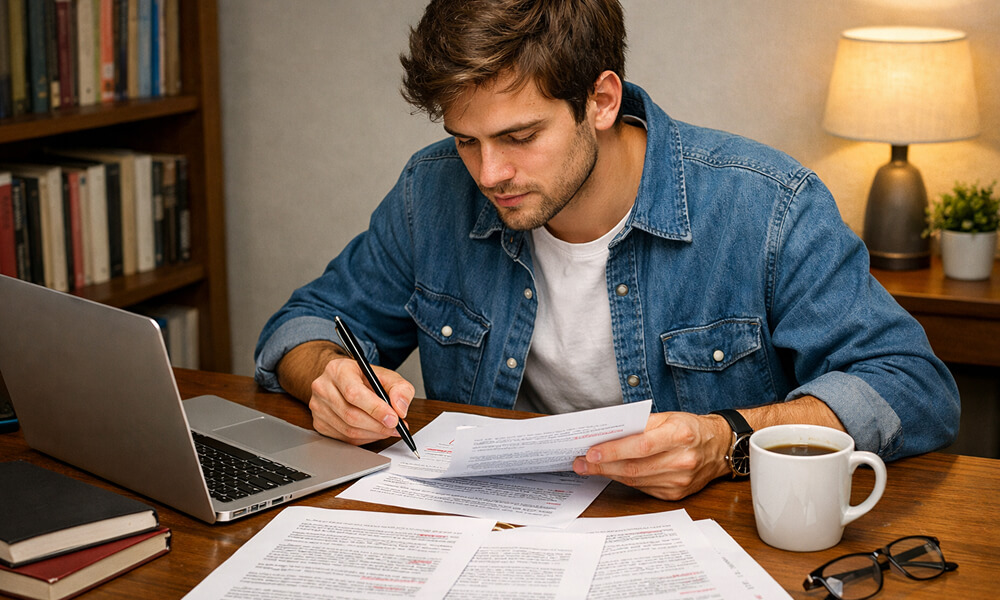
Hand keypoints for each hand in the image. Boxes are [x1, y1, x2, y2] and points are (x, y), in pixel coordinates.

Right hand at [307, 355, 415, 445]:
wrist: (344, 381)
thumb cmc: (364, 378)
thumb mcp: (386, 376)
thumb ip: (400, 389)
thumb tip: (400, 408)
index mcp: (338, 370)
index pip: (354, 393)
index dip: (376, 409)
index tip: (394, 419)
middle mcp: (323, 387)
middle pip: (350, 414)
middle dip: (378, 425)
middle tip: (396, 428)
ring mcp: (318, 407)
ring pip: (348, 430)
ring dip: (373, 434)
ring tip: (388, 429)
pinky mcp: (318, 423)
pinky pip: (344, 438)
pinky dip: (364, 438)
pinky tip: (373, 431)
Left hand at [571, 411, 731, 500]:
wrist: (719, 447)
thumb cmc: (690, 428)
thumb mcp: (669, 416)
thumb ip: (640, 425)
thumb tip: (608, 434)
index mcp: (680, 435)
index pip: (640, 446)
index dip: (613, 451)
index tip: (590, 452)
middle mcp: (682, 460)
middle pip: (634, 467)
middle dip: (602, 466)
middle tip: (580, 463)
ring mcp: (680, 481)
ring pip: (636, 480)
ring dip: (609, 474)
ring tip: (589, 468)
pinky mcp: (676, 494)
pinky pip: (643, 488)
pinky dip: (625, 480)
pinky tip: (612, 473)